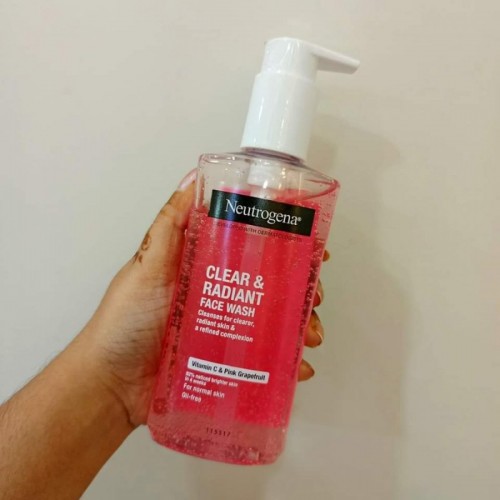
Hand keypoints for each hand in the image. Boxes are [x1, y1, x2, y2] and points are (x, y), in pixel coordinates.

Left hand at [82, 171, 327, 427]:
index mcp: (208, 268)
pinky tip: (300, 368)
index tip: (312, 246)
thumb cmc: (126, 321)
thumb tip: (194, 177)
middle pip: (272, 286)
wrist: (111, 385)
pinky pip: (265, 362)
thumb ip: (170, 226)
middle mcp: (222, 296)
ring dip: (301, 326)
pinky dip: (287, 364)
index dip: (286, 245)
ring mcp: (226, 331)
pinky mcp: (228, 363)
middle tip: (315, 297)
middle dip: (301, 289)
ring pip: (275, 323)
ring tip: (310, 336)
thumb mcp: (148, 266)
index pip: (254, 249)